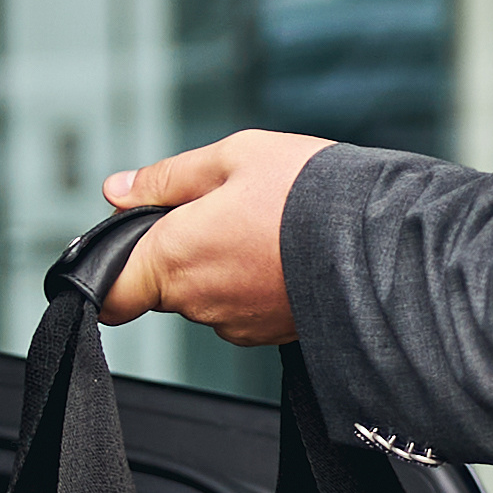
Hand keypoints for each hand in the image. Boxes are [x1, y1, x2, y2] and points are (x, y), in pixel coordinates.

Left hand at [94, 131, 329, 344]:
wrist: (383, 240)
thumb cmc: (308, 193)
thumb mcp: (232, 156)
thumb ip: (167, 178)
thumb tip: (117, 190)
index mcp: (174, 256)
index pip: (109, 292)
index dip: (108, 271)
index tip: (125, 248)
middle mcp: (199, 302)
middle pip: (164, 284)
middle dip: (184, 249)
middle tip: (226, 209)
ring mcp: (237, 323)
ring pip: (207, 295)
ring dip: (224, 265)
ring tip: (267, 227)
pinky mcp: (271, 335)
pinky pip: (245, 308)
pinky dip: (257, 283)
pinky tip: (287, 252)